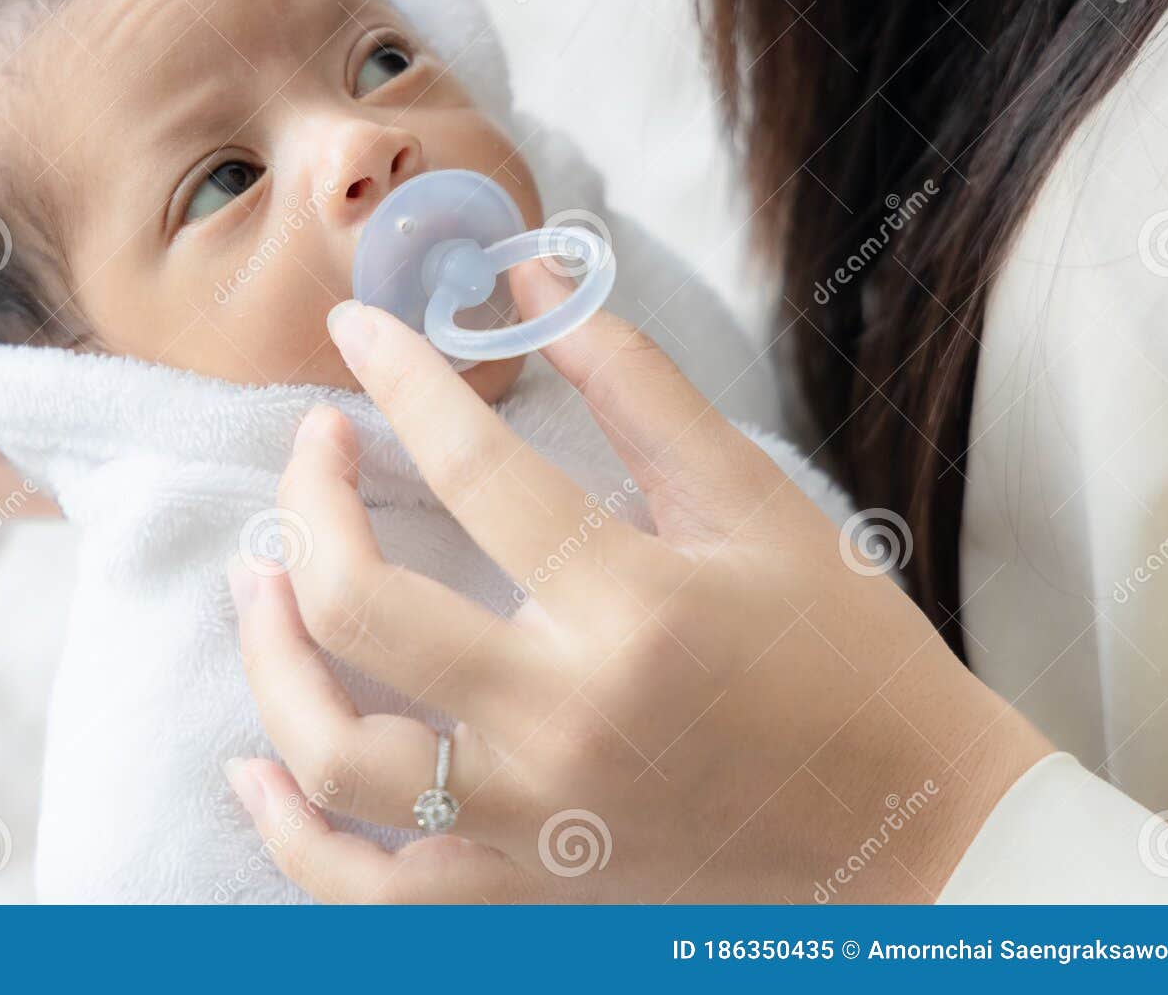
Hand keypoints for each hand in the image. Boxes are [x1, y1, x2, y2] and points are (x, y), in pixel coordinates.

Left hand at [225, 279, 1050, 902]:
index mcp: (637, 612)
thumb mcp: (757, 503)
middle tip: (312, 446)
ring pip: (338, 755)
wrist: (912, 831)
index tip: (358, 329)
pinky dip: (292, 836)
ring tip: (258, 584)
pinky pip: (366, 892)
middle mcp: (568, 724)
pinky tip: (255, 771)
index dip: (401, 379)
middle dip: (309, 505)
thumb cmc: (844, 655)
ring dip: (270, 658)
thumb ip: (635, 383)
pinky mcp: (527, 892)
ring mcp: (538, 824)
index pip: (475, 470)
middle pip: (366, 610)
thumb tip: (527, 274)